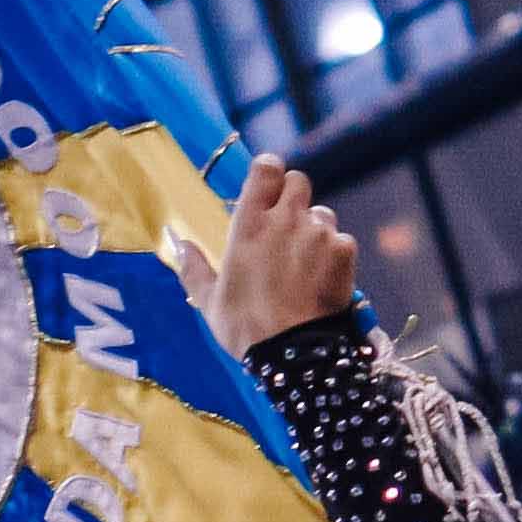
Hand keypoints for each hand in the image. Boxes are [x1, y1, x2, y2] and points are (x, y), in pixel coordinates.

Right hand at [205, 158, 358, 356]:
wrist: (291, 352)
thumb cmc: (243, 326)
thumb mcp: (208, 299)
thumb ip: (193, 266)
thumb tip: (177, 242)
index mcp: (248, 224)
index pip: (266, 168)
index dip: (268, 173)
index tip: (265, 187)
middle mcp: (286, 220)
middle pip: (299, 181)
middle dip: (292, 196)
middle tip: (283, 224)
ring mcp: (319, 233)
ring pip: (322, 212)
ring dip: (313, 227)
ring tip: (302, 260)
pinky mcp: (344, 250)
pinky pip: (341, 239)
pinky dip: (334, 253)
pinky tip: (322, 277)